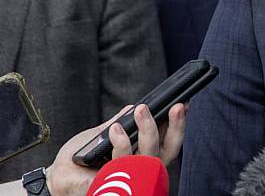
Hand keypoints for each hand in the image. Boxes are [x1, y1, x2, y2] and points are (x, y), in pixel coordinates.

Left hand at [45, 103, 185, 195]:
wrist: (57, 176)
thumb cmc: (80, 158)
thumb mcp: (102, 133)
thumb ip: (120, 122)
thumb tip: (134, 107)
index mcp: (143, 157)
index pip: (169, 141)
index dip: (178, 124)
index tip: (182, 104)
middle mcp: (142, 170)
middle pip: (168, 151)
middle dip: (174, 127)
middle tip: (174, 106)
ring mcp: (129, 179)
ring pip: (149, 156)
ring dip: (147, 130)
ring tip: (141, 110)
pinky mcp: (113, 185)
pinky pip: (122, 165)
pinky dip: (121, 144)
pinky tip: (116, 129)